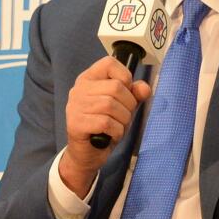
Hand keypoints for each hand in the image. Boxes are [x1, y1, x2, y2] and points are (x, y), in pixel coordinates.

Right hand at [60, 56, 152, 192]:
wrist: (87, 154)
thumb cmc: (105, 127)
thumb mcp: (123, 107)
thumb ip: (134, 94)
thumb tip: (144, 88)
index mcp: (88, 79)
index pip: (109, 63)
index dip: (125, 77)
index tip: (125, 93)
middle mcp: (79, 89)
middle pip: (115, 87)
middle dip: (128, 105)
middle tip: (123, 117)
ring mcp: (75, 106)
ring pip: (111, 105)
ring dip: (123, 120)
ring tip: (117, 127)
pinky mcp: (75, 124)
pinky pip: (106, 123)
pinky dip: (116, 131)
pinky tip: (111, 135)